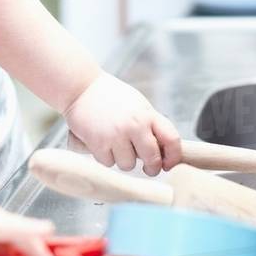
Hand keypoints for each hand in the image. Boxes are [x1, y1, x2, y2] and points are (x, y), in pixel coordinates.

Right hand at [63, 72, 181, 175]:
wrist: (81, 87)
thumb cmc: (110, 96)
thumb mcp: (138, 105)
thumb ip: (150, 125)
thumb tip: (162, 150)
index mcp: (148, 114)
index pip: (172, 139)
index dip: (174, 156)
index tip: (168, 163)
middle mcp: (135, 125)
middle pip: (153, 159)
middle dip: (152, 168)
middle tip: (147, 168)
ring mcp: (117, 135)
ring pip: (128, 165)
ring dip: (123, 160)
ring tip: (115, 143)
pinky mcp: (98, 143)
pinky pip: (108, 163)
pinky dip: (105, 156)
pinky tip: (101, 142)